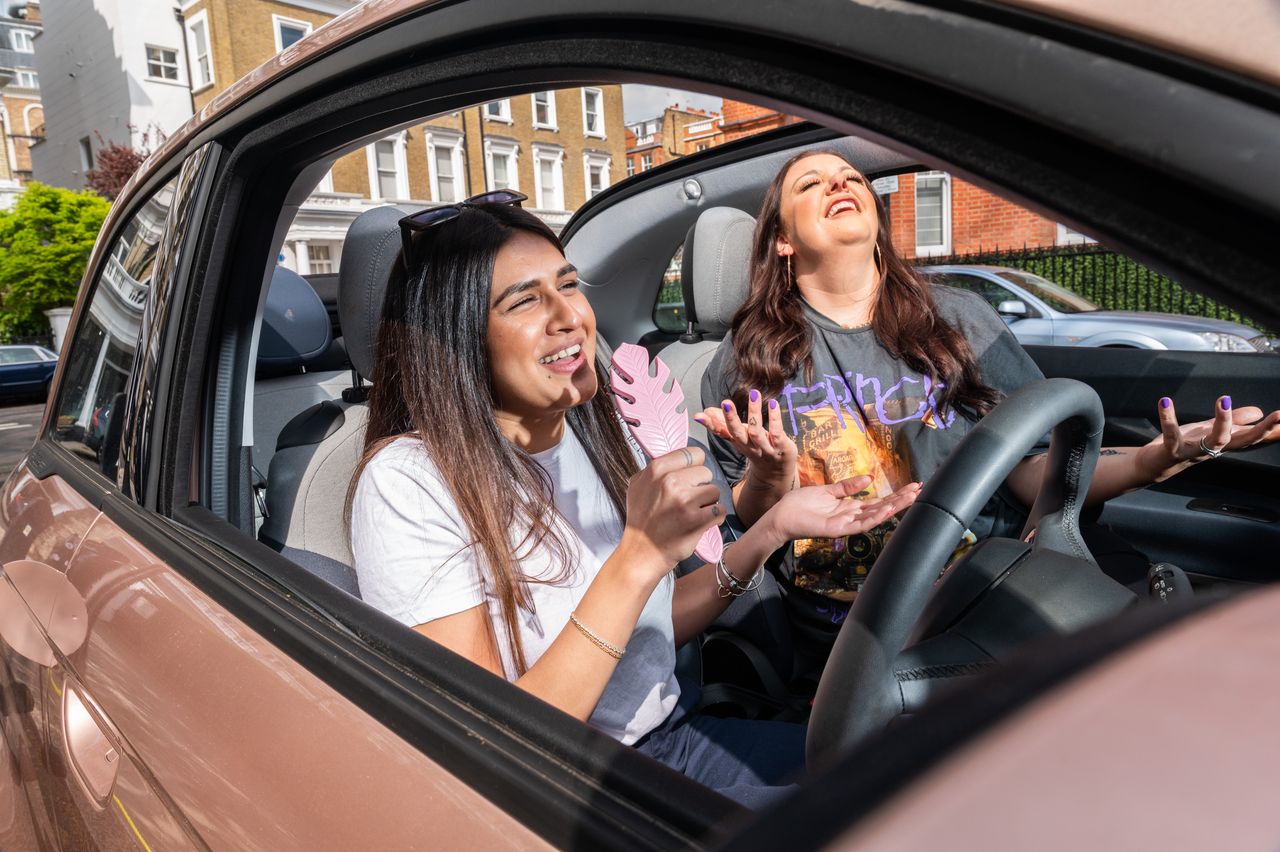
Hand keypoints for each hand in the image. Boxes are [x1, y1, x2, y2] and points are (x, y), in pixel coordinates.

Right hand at [621, 446, 722, 573]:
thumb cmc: (641, 519)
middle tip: (688, 501)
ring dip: (708, 503)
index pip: (693, 453)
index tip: (689, 480)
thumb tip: (680, 457)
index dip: (695, 467)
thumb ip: (657, 469)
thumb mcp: (638, 485)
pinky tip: (700, 523)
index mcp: (656, 469)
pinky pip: (720, 510)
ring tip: (693, 513)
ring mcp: (684, 501)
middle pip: (706, 472)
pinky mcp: (696, 520)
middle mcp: (669, 482)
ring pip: (715, 491)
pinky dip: (714, 518)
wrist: (641, 552)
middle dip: (701, 486)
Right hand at [697, 389, 796, 488]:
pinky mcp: (780, 447)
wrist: (775, 471)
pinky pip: (776, 432)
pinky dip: (775, 418)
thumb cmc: (755, 447)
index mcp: (736, 441)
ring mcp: (764, 448)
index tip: (699, 415)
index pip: (720, 432)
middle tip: (725, 402)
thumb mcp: (738, 436)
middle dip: (730, 418)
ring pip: (756, 431)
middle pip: (737, 433)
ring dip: (754, 412)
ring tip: (754, 393)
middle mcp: (748, 445)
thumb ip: (723, 422)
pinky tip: (773, 403)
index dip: (709, 425)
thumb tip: (706, 410)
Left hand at [760, 476, 920, 546]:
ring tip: (911, 497)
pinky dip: (873, 517)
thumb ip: (848, 487)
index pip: (878, 501)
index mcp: (850, 507)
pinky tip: (886, 509)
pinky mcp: (837, 529)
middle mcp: (851, 517)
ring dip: (893, 507)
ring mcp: (846, 524)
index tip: (913, 486)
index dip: (896, 495)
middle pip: (882, 508)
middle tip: (920, 490)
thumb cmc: (801, 504)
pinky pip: (859, 525)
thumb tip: (869, 479)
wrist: (781, 516)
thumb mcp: (828, 491)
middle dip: (901, 500)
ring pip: (875, 516)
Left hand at [1140, 395, 1279, 479]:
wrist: (1154, 465)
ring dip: (1222, 420)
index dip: (1271, 429)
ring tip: (1224, 399)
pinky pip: (1171, 435)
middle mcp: (1212, 449)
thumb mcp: (1211, 429)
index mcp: (1223, 442)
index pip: (1253, 436)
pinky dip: (1168, 419)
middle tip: (1279, 415)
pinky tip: (1165, 401)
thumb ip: (1234, 421)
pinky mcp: (1171, 451)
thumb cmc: (1185, 445)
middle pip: (1242, 442)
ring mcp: (1193, 452)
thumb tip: (1258, 412)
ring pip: (1214, 440)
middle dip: (1262, 430)